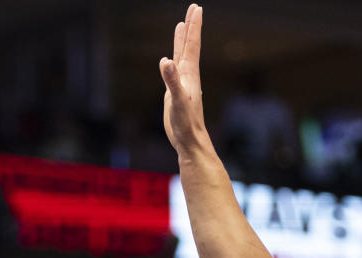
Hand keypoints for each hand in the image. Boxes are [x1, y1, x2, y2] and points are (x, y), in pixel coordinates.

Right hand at [159, 4, 213, 158]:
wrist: (190, 140)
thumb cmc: (186, 123)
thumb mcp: (176, 101)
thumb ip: (171, 81)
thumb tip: (165, 60)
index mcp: (189, 74)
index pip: (192, 44)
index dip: (194, 26)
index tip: (196, 8)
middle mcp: (187, 75)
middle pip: (189, 45)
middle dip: (191, 27)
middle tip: (194, 8)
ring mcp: (182, 83)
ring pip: (182, 55)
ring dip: (182, 40)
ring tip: (181, 25)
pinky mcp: (175, 91)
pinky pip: (174, 69)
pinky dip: (173, 59)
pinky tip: (171, 58)